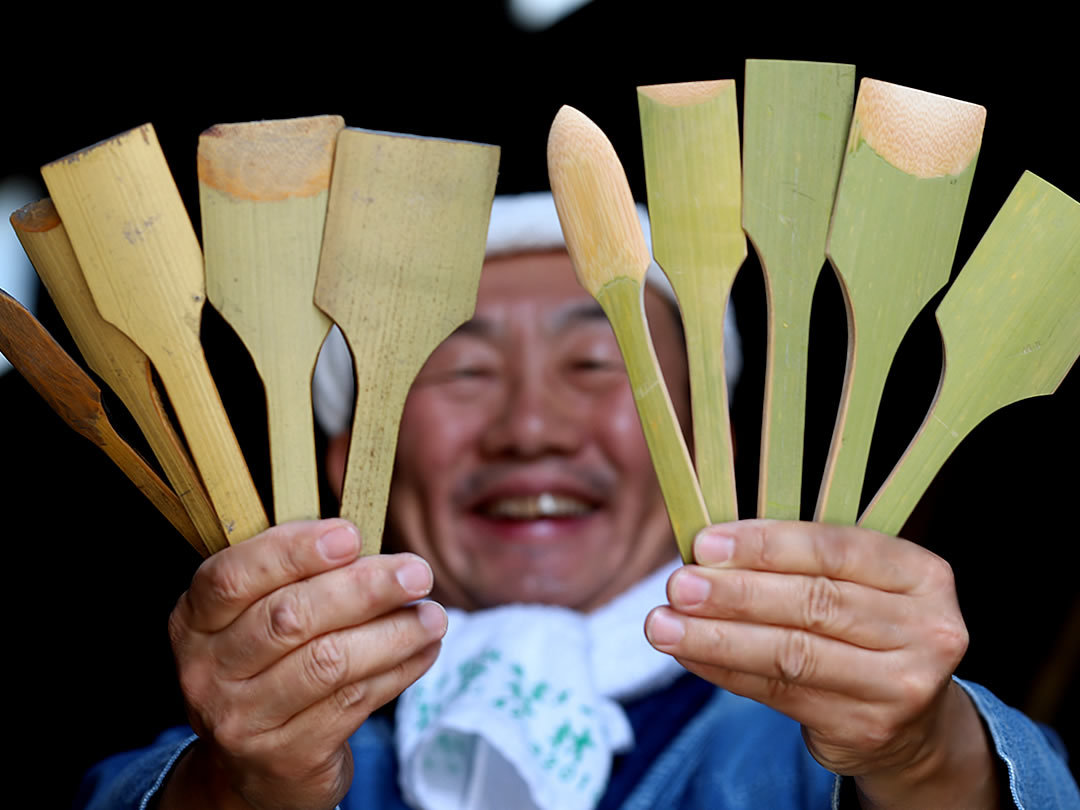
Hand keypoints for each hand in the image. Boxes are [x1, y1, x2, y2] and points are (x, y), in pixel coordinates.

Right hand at [160, 519, 446, 809]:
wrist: (257, 769)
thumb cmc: (270, 668)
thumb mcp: (260, 618)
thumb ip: (299, 577)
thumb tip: (367, 544)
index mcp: (194, 620)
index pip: (233, 576)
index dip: (293, 551)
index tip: (351, 535)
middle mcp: (207, 671)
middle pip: (290, 617)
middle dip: (364, 589)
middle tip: (417, 574)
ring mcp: (242, 719)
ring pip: (329, 661)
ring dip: (393, 632)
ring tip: (433, 616)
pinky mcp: (286, 755)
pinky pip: (352, 701)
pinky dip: (397, 670)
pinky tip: (422, 650)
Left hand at [644, 520, 998, 807]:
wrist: (913, 723)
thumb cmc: (865, 630)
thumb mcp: (856, 585)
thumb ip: (797, 562)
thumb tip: (706, 549)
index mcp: (923, 574)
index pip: (836, 549)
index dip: (766, 545)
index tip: (705, 543)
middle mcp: (925, 629)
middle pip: (813, 603)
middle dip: (735, 592)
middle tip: (678, 585)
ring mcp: (902, 684)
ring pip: (792, 653)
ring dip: (717, 636)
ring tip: (664, 624)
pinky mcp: (866, 727)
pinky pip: (780, 691)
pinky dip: (725, 670)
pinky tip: (689, 653)